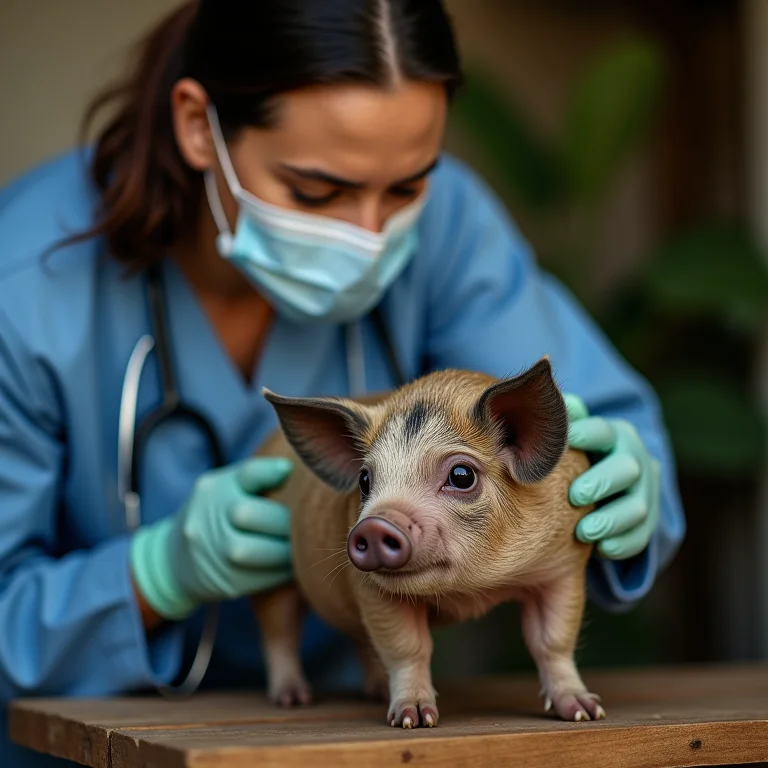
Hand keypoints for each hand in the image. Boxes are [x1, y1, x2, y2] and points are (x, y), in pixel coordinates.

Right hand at [130, 457, 293, 619]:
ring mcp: (211, 551)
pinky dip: (282, 572)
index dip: (270, 471)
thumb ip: (259, 478)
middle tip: (306, 520)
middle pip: (248, 513)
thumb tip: (297, 471)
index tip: (289, 471)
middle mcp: (207, 516)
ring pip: (253, 551)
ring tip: (304, 544)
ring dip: (286, 550)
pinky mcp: (224, 581)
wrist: (175, 560)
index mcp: (215, 488)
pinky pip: (259, 578)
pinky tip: (295, 564)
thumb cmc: (217, 515)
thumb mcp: (226, 488)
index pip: (244, 474)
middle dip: (282, 519)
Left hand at [564, 394, 660, 559]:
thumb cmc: (576, 456)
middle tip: (574, 496)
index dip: (586, 435)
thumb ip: (559, 424)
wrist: (606, 484)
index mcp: (613, 434)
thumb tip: (551, 402)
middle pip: (626, 467)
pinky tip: (603, 549)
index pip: (603, 431)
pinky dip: (623, 543)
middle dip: (600, 482)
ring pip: (637, 506)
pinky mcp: (648, 521)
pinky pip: (642, 535)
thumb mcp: (569, 438)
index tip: (565, 443)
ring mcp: (645, 490)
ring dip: (610, 519)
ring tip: (583, 532)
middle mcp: (634, 458)